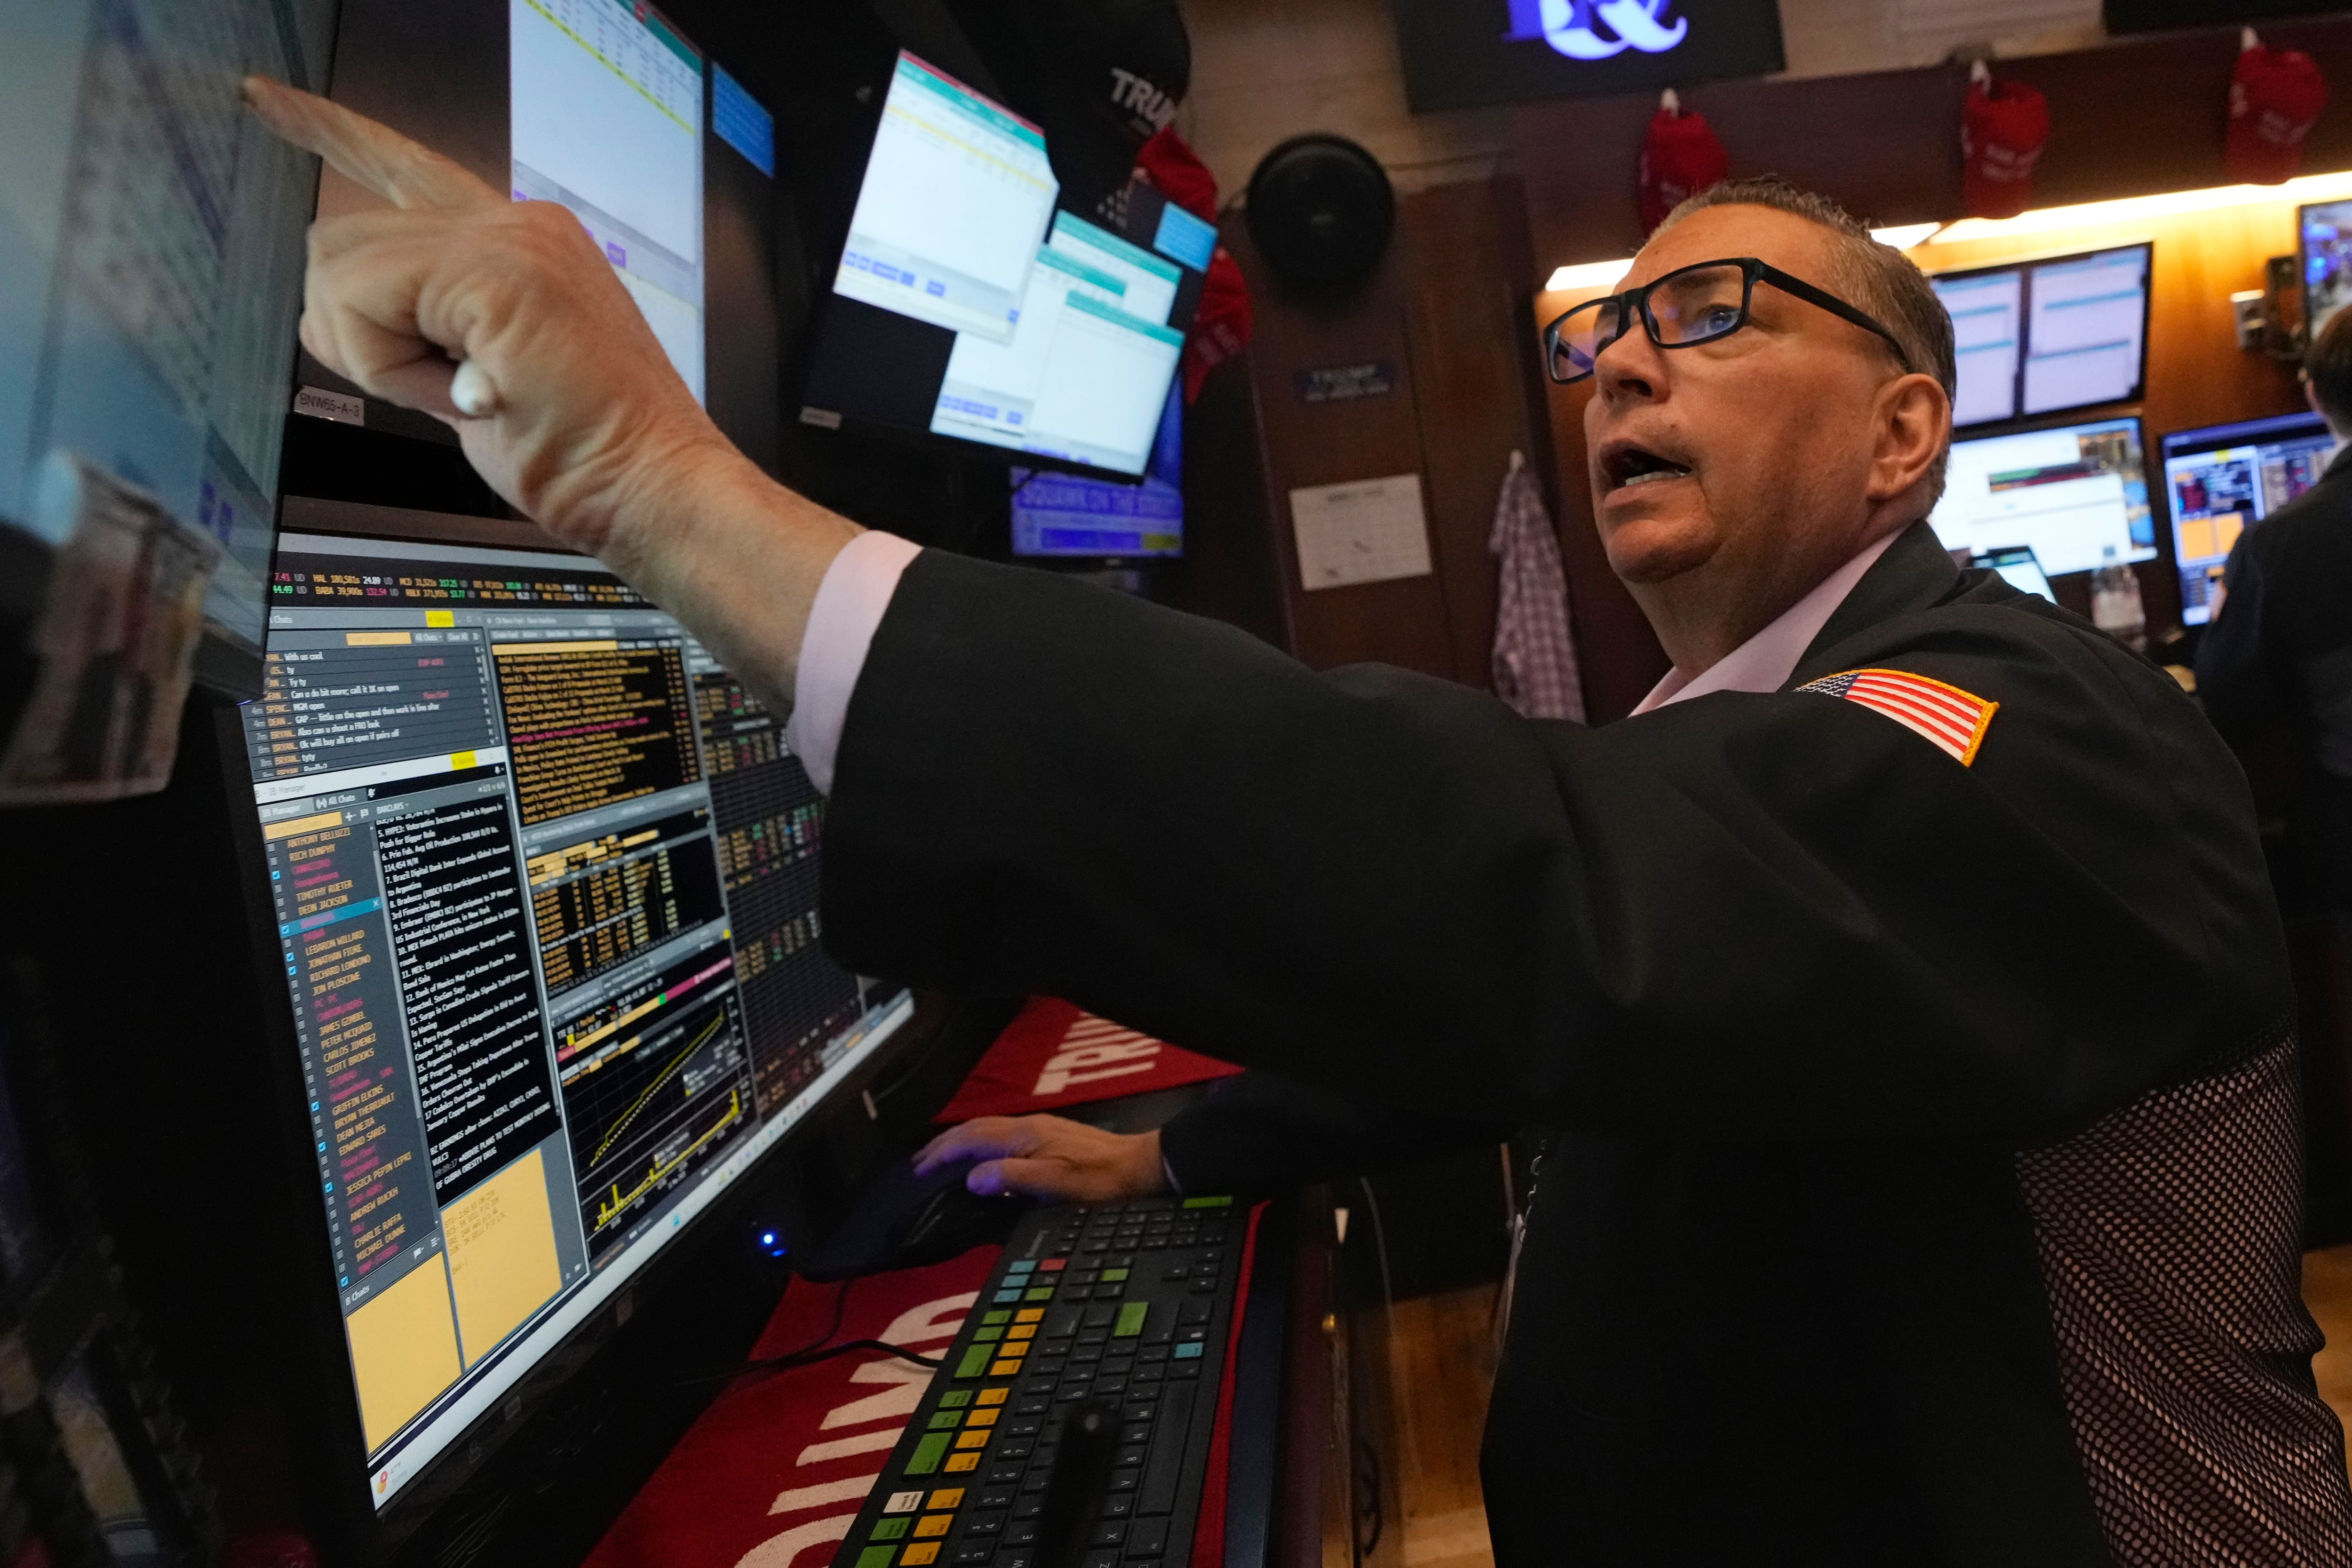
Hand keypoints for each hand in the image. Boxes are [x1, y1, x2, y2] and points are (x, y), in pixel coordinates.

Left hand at [242, 78, 856, 701]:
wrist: (655, 488)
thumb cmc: (584, 454)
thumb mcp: (477, 379)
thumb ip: (417, 328)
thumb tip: (330, 313)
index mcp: (519, 239)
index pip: (402, 165)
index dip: (328, 130)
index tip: (265, 99)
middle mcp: (516, 220)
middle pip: (345, 234)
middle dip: (358, 330)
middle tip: (435, 389)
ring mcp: (510, 238)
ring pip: (343, 267)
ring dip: (378, 353)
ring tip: (464, 393)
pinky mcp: (494, 271)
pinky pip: (364, 302)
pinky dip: (392, 369)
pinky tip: (465, 395)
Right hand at [915, 1116, 1169, 1203]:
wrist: (1139, 1166)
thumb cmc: (1100, 1180)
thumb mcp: (1056, 1185)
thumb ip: (1012, 1178)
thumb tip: (972, 1178)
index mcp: (1024, 1136)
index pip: (971, 1139)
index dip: (942, 1153)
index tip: (919, 1170)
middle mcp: (1028, 1126)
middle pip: (975, 1128)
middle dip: (944, 1143)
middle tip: (919, 1163)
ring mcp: (1039, 1128)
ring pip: (988, 1129)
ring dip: (960, 1141)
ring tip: (941, 1159)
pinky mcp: (1049, 1135)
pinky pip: (1001, 1134)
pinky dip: (980, 1143)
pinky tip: (982, 1157)